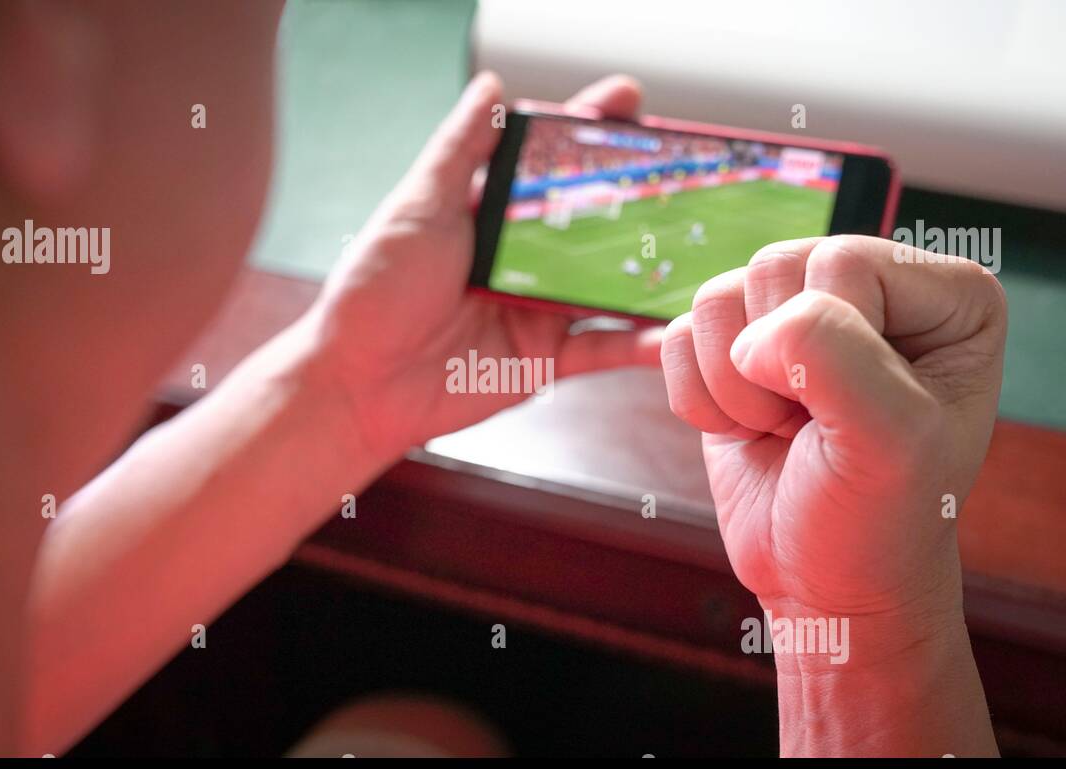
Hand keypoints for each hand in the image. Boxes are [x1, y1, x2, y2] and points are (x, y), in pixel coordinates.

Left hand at [302, 72, 663, 461]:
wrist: (359, 383)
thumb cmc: (374, 290)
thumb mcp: (416, 207)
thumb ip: (458, 150)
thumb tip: (491, 88)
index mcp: (493, 214)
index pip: (552, 164)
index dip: (591, 130)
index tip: (630, 102)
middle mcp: (524, 258)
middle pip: (595, 220)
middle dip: (644, 195)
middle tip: (693, 173)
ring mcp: (540, 308)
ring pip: (612, 283)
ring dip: (657, 268)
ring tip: (706, 247)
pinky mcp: (547, 359)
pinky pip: (604, 348)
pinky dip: (641, 343)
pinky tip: (677, 329)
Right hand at [662, 236, 1006, 654]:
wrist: (822, 583)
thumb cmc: (876, 521)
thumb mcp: (888, 442)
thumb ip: (835, 357)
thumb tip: (755, 334)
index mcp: (950, 297)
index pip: (844, 261)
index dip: (826, 342)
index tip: (848, 416)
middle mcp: (876, 290)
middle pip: (774, 266)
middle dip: (772, 367)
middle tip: (811, 428)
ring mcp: (801, 314)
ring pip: (717, 296)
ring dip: (731, 386)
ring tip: (782, 430)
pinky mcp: (737, 346)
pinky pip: (680, 333)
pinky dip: (698, 398)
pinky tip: (747, 431)